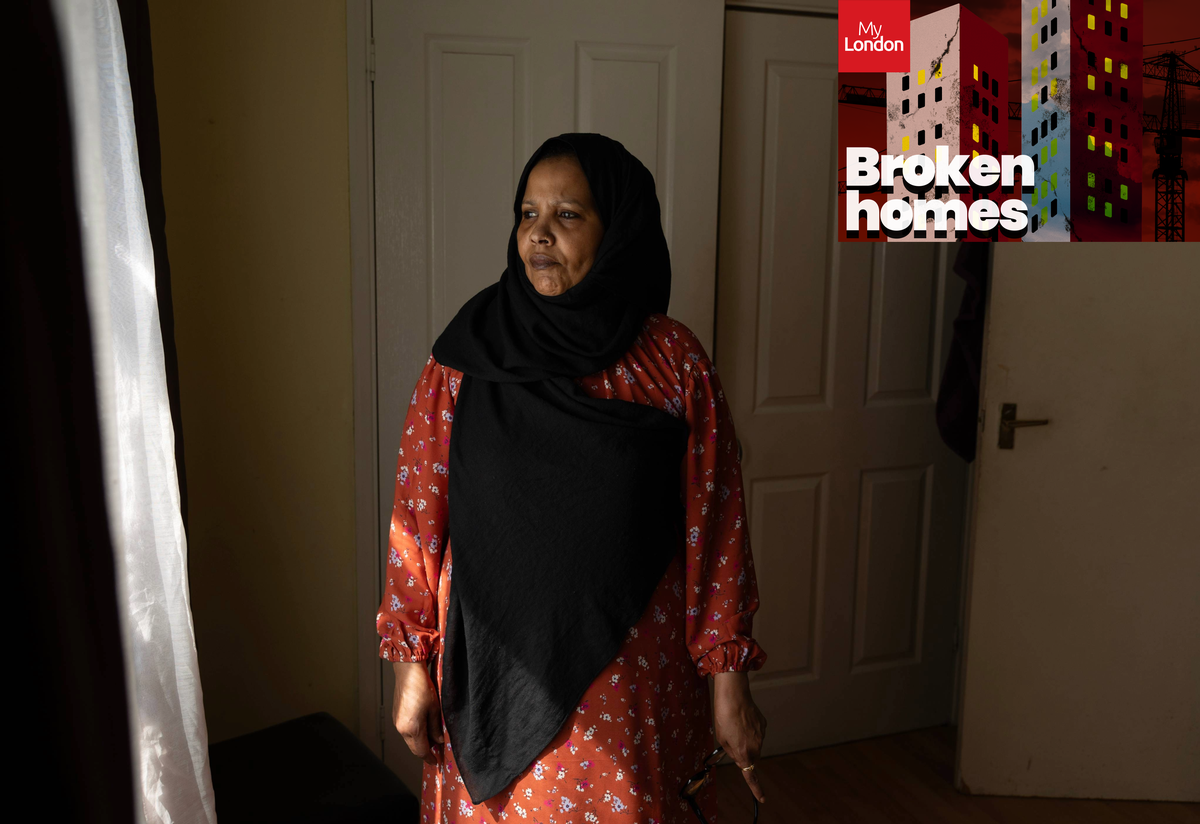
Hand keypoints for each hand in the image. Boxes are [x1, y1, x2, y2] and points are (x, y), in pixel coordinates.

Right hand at [392, 660, 444, 764]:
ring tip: (432, 738)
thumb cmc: (422, 687)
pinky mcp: (395, 716)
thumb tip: (439, 741)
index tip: (436, 762)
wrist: (407, 672)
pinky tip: (422, 728)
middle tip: (436, 752)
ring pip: (409, 740)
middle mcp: (401, 729)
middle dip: (425, 752)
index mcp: (412, 729)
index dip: (430, 758)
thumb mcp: (435, 709)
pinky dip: (414, 734)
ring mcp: (396, 723)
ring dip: (419, 742)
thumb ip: (436, 728)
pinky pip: (405, 732)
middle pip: (414, 748)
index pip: (422, 751)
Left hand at [712, 671, 766, 802]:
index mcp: (743, 752)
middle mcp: (756, 746)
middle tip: (731, 739)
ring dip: (746, 740)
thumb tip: (740, 757)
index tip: (762, 798)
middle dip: (743, 754)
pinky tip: (743, 720)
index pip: (750, 775)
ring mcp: (762, 735)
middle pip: (751, 758)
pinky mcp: (764, 725)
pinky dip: (751, 730)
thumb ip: (732, 752)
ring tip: (735, 725)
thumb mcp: (722, 738)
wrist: (734, 695)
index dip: (756, 789)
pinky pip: (757, 733)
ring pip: (754, 745)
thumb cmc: (723, 716)